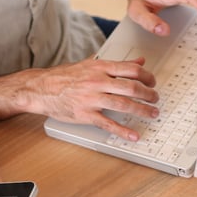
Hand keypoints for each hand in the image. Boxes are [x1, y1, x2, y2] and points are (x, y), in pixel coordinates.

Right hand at [28, 58, 158, 140]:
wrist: (41, 88)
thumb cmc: (64, 77)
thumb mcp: (91, 65)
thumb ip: (116, 64)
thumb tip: (138, 61)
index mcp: (100, 67)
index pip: (131, 69)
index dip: (147, 76)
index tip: (152, 83)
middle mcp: (98, 81)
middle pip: (132, 87)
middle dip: (148, 94)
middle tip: (155, 99)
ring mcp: (92, 99)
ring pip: (124, 105)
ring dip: (142, 110)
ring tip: (152, 114)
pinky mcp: (86, 114)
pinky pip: (108, 124)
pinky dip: (123, 130)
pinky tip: (133, 135)